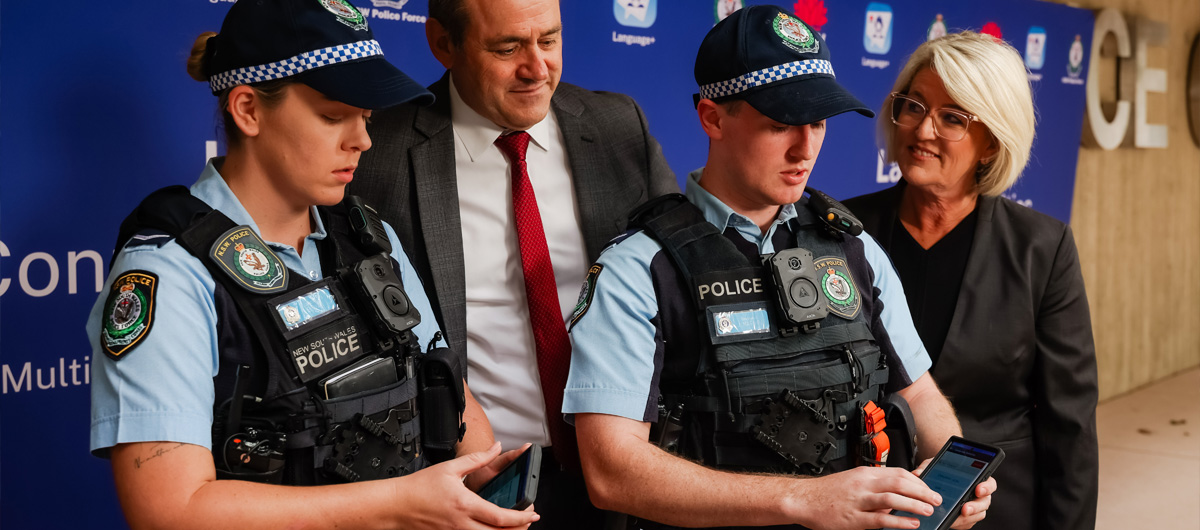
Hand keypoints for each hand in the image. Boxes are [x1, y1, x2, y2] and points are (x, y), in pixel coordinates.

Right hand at [393, 442, 539, 529]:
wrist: (395, 505)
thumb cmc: (419, 487)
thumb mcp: (449, 467)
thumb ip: (477, 459)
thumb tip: (496, 447)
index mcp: (465, 504)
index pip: (500, 517)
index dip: (520, 518)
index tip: (533, 513)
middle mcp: (461, 524)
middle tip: (527, 522)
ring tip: (513, 526)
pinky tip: (490, 528)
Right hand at [790, 466, 941, 529]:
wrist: (804, 500)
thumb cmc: (828, 492)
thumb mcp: (853, 480)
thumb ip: (875, 485)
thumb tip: (898, 492)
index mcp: (865, 474)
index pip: (899, 473)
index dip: (918, 481)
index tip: (929, 488)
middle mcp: (864, 485)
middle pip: (899, 483)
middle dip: (922, 491)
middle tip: (936, 499)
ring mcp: (859, 501)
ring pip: (892, 499)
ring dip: (914, 505)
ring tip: (929, 511)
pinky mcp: (854, 519)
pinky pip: (881, 519)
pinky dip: (899, 522)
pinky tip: (911, 525)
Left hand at [908, 458, 995, 529]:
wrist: (938, 481)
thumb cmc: (941, 471)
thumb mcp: (934, 465)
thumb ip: (928, 467)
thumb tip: (917, 474)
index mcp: (978, 479)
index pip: (990, 483)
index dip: (987, 487)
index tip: (978, 489)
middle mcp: (979, 494)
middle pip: (985, 502)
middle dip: (975, 507)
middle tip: (964, 509)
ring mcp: (974, 507)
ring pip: (977, 515)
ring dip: (966, 518)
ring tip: (952, 517)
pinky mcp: (966, 518)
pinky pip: (966, 523)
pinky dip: (957, 523)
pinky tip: (947, 520)